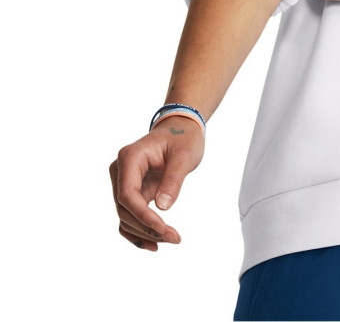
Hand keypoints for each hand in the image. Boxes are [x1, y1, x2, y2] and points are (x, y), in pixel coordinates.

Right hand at [109, 119, 204, 250]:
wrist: (181, 129)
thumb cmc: (183, 138)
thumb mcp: (184, 155)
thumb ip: (173, 180)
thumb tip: (162, 208)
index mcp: (130, 158)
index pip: (127, 194)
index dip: (142, 216)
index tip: (163, 229)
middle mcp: (121, 170)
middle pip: (125, 209)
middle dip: (147, 228)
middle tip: (175, 238)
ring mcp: (123, 181)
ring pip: (125, 216)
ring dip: (144, 233)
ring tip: (171, 239)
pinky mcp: (131, 191)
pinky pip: (129, 215)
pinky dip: (138, 231)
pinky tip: (154, 244)